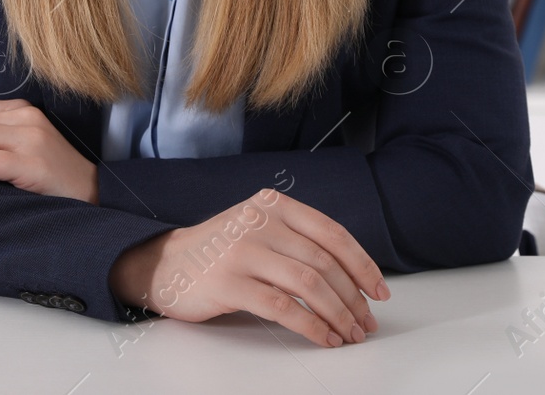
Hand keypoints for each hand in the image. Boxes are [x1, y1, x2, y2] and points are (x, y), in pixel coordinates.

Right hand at [109, 188, 390, 346]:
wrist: (165, 263)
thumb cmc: (221, 252)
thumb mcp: (260, 228)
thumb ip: (298, 240)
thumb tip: (353, 277)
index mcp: (274, 206)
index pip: (332, 234)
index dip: (362, 265)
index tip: (379, 292)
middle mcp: (260, 222)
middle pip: (324, 263)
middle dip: (353, 298)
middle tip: (366, 323)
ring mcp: (242, 251)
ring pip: (309, 285)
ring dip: (338, 315)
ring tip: (349, 334)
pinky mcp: (228, 283)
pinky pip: (283, 308)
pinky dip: (311, 327)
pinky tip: (323, 338)